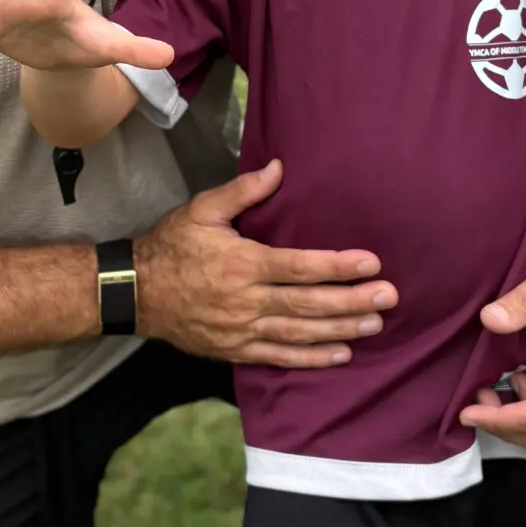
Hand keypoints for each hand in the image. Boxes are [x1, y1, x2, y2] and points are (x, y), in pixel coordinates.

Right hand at [135, 159, 399, 369]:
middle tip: (389, 297)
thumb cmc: (172, 246)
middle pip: (308, 303)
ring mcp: (242, 330)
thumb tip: (279, 168)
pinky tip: (341, 354)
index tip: (371, 264)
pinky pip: (279, 357)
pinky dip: (311, 358)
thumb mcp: (202, 210)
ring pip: (300, 332)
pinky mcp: (236, 350)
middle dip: (351, 301)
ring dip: (340, 329)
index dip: (338, 266)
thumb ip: (242, 192)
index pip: (300, 266)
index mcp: (242, 263)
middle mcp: (246, 300)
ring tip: (375, 324)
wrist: (136, 292)